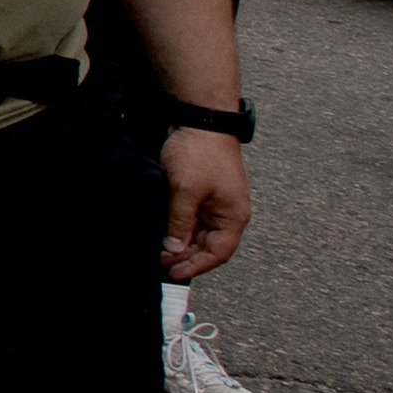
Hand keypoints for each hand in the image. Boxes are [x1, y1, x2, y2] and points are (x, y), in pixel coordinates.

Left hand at [159, 129, 251, 281]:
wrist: (200, 119)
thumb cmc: (200, 153)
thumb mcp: (185, 191)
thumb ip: (179, 222)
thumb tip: (173, 249)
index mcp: (233, 216)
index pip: (218, 253)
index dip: (196, 265)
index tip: (173, 272)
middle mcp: (228, 213)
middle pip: (208, 246)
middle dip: (185, 257)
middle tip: (160, 263)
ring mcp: (216, 204)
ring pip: (198, 234)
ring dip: (180, 243)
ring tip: (158, 252)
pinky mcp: (203, 194)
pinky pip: (192, 219)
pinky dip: (178, 228)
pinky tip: (162, 233)